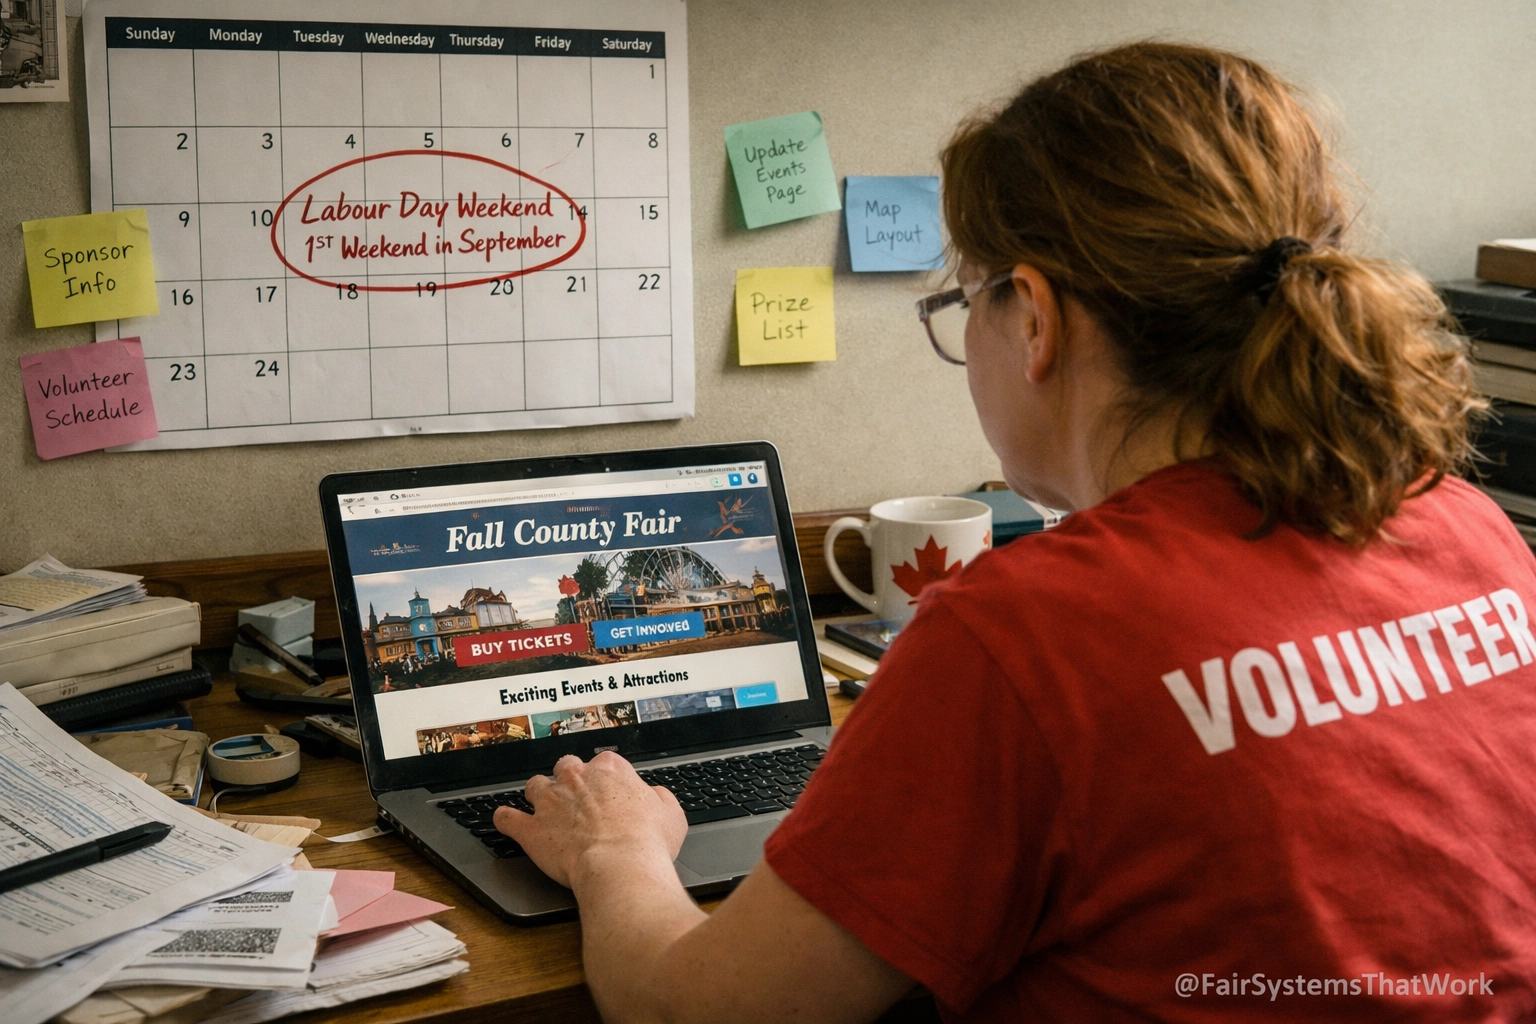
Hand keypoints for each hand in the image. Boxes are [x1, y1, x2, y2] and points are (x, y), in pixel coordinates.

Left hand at [494, 751, 686, 888]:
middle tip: (577, 797)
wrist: (619, 866)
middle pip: (566, 766)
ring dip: (538, 794)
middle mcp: (576, 779)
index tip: (608, 790)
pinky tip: (505, 820)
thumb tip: (655, 796)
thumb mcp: (671, 815)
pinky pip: (507, 818)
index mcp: (610, 770)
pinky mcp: (531, 829)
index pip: (604, 762)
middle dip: (569, 778)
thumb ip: (660, 798)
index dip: (606, 777)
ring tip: (543, 806)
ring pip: (535, 785)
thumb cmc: (646, 842)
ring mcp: (550, 802)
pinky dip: (505, 819)